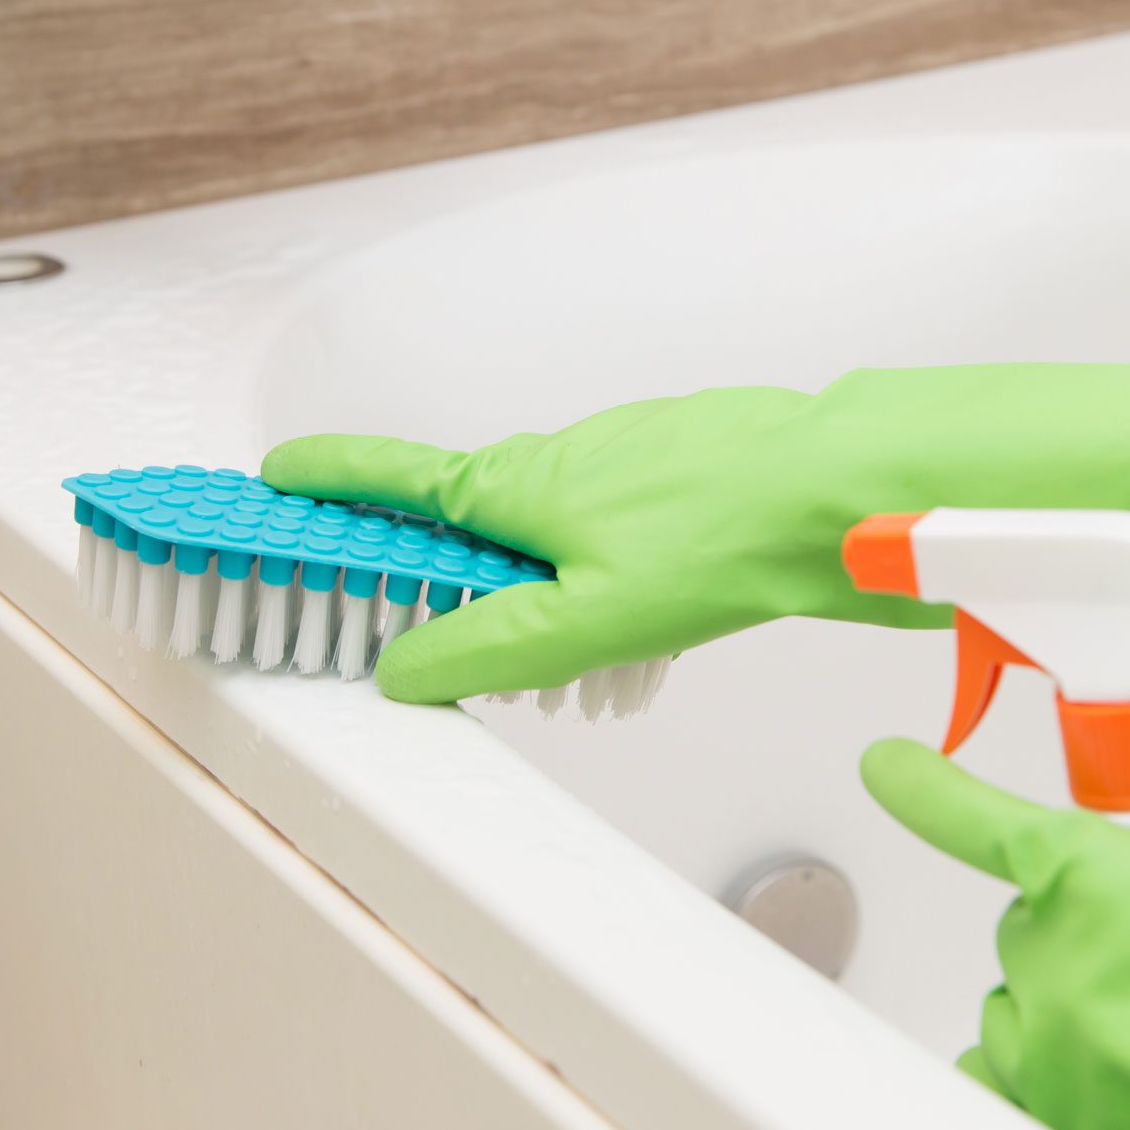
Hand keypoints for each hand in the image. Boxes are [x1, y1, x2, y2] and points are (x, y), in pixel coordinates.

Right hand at [262, 363, 1129, 701]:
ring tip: (578, 657)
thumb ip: (488, 650)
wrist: (854, 491)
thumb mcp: (587, 618)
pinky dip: (612, 573)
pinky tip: (655, 621)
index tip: (275, 473)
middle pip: (475, 511)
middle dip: (450, 567)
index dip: (331, 481)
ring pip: (557, 524)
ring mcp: (632, 460)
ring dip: (542, 583)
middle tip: (437, 623)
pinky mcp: (689, 474)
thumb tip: (404, 670)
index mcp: (521, 487)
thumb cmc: (727, 536)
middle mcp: (568, 459)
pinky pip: (621, 524)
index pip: (396, 477)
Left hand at [861, 739, 1129, 1129]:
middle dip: (1100, 913)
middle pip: (1037, 915)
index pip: (974, 816)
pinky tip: (1128, 1063)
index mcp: (1100, 879)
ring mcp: (1059, 1059)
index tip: (891, 765)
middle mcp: (1058, 969)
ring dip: (1084, 991)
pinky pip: (1017, 1077)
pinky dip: (1056, 1062)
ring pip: (1029, 995)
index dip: (924, 785)